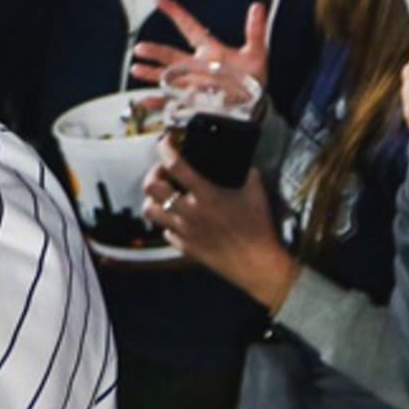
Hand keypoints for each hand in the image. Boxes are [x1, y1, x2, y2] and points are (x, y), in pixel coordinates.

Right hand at [127, 0, 270, 92]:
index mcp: (209, 51)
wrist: (252, 107)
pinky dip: (158, 101)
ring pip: (167, 76)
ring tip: (137, 69)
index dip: (176, 14)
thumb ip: (255, 30)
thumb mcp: (256, 53)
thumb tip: (258, 7)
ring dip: (152, 73)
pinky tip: (146, 99)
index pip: (189, 28)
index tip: (161, 1)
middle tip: (141, 48)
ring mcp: (191, 84)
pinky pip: (171, 101)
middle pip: (172, 55)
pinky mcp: (190, 102)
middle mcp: (195, 66)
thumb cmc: (251, 78)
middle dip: (156, 51)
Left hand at [143, 140, 296, 308]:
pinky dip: (168, 224)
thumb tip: (242, 164)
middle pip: (151, 187)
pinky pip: (165, 232)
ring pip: (149, 210)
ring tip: (165, 197)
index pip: (176, 166)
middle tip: (164, 173)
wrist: (258, 265)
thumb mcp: (256, 193)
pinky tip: (180, 221)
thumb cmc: (259, 229)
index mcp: (206, 195)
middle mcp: (189, 211)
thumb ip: (247, 174)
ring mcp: (183, 230)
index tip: (165, 142)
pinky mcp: (184, 247)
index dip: (165, 149)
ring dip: (153, 200)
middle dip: (153, 174)